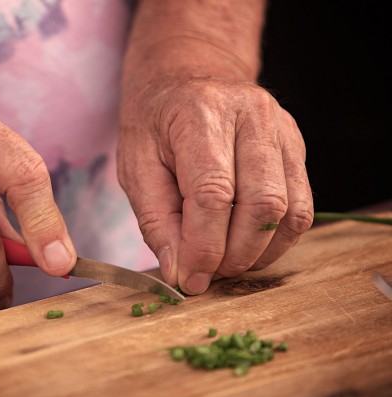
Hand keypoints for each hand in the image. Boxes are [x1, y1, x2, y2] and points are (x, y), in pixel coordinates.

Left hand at [118, 75, 313, 293]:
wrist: (186, 75)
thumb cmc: (155, 123)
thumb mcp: (135, 167)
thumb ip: (157, 221)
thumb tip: (182, 274)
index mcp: (200, 115)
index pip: (214, 194)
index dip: (203, 247)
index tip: (189, 279)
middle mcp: (251, 115)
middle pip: (262, 205)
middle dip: (234, 255)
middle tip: (207, 273)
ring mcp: (281, 129)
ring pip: (290, 211)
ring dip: (258, 253)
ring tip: (225, 261)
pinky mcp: (296, 146)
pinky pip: (303, 207)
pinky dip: (277, 239)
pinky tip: (248, 245)